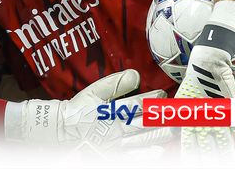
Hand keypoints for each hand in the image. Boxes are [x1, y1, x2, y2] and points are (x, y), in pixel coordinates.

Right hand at [5, 69, 171, 149]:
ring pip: (141, 141)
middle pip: (144, 124)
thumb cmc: (78, 110)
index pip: (136, 105)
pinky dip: (146, 155)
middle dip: (162, 119)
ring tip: (173, 130)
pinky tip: (158, 151)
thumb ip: (115, 83)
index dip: (152, 101)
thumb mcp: (93, 92)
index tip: (163, 96)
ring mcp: (114, 145)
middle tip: (176, 115)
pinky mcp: (111, 156)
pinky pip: (132, 158)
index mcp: (111, 112)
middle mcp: (114, 129)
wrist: (58, 132)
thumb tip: (136, 75)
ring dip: (159, 135)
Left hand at [175, 46, 234, 154]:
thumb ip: (176, 117)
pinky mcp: (229, 108)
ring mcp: (217, 115)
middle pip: (208, 147)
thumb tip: (173, 130)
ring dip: (228, 152)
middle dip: (212, 157)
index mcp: (189, 120)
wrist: (208, 64)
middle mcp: (202, 120)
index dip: (191, 155)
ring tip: (232, 158)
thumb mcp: (180, 101)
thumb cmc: (193, 81)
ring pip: (224, 142)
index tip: (193, 162)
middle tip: (215, 162)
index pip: (189, 144)